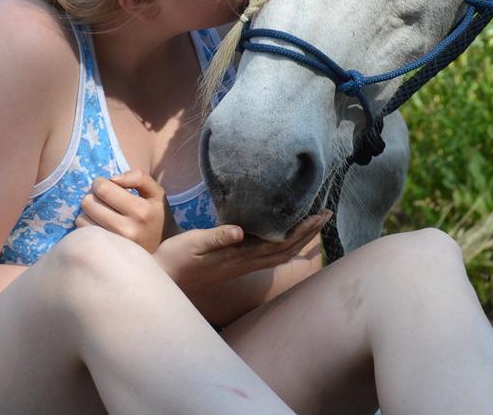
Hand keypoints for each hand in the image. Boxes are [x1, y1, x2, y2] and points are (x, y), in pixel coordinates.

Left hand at [75, 170, 174, 252]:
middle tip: (103, 200)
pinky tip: (99, 225)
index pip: (103, 189)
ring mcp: (114, 244)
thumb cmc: (156, 216)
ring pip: (81, 218)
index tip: (106, 185)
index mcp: (141, 211)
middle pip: (89, 202)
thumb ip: (138, 177)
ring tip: (102, 213)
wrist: (162, 250)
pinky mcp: (104, 253)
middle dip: (93, 196)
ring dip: (89, 212)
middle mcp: (127, 229)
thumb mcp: (156, 192)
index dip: (100, 182)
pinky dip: (87, 225)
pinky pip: (82, 233)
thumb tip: (112, 178)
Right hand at [153, 211, 330, 294]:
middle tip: (327, 214)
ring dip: (300, 238)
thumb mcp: (194, 244)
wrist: (166, 279)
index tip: (319, 215)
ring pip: (280, 253)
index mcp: (240, 256)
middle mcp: (246, 263)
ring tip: (314, 222)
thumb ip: (217, 237)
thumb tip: (240, 232)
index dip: (302, 230)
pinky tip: (286, 234)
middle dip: (309, 233)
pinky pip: (269, 254)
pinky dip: (285, 242)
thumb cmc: (177, 259)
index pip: (280, 243)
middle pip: (287, 249)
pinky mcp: (237, 263)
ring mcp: (243, 265)